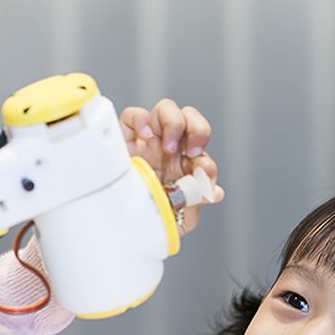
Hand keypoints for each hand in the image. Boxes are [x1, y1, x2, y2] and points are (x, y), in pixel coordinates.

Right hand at [120, 100, 223, 234]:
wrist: (119, 225)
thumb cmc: (149, 220)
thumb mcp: (179, 218)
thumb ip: (197, 201)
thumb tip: (215, 192)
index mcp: (183, 166)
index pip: (203, 153)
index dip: (207, 160)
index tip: (203, 173)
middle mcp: (167, 150)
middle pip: (190, 119)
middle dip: (198, 129)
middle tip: (191, 152)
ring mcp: (146, 142)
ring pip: (166, 109)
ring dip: (174, 123)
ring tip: (167, 147)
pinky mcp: (124, 139)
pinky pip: (133, 115)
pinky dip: (141, 119)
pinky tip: (145, 136)